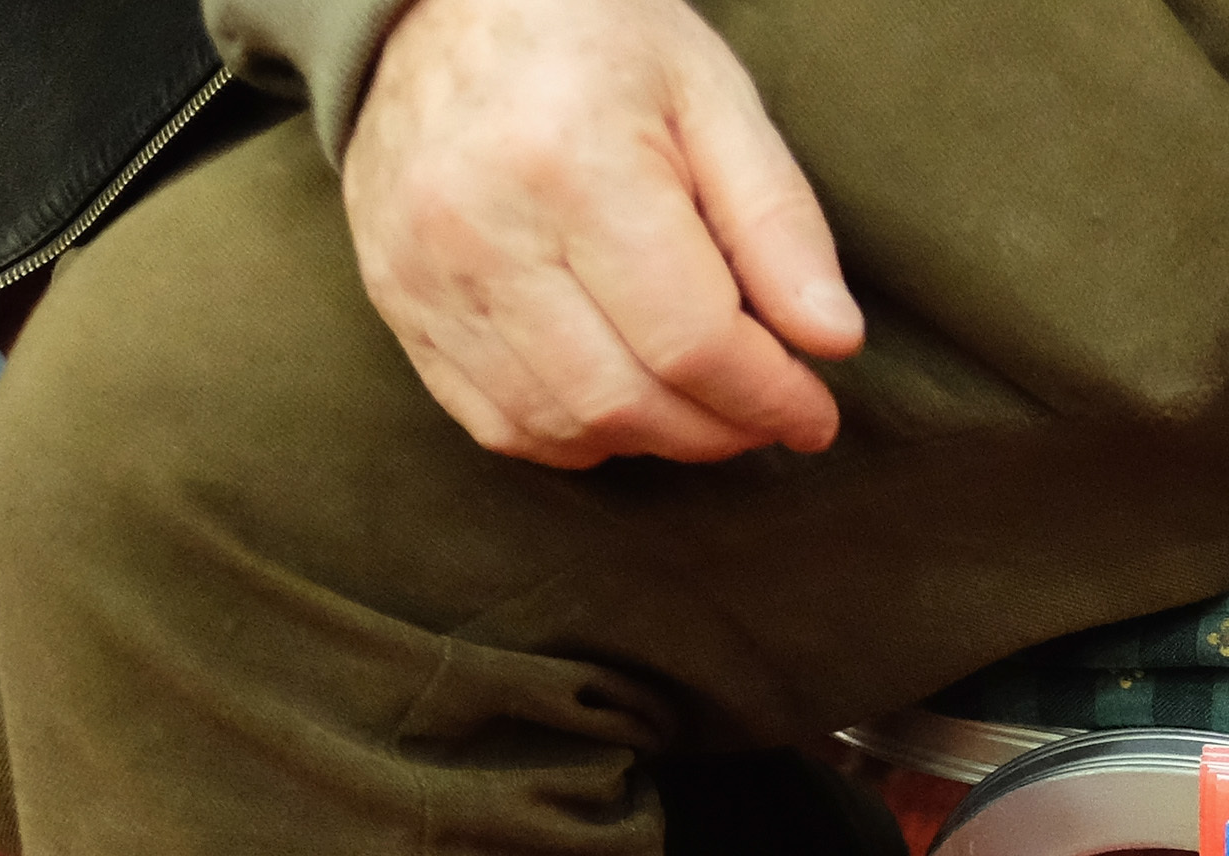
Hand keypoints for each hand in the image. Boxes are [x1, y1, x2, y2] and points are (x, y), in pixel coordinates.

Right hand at [344, 0, 865, 467]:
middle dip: (720, 429)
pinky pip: (501, 423)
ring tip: (702, 402)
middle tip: (766, 411)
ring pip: (565, 426)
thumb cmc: (593, 37)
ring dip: (655, 439)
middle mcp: (480, 228)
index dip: (770, 398)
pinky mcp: (397, 302)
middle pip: (628, 400)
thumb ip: (777, 220)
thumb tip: (831, 341)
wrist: (434, 0)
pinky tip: (624, 398)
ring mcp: (423, 272)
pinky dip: (579, 435)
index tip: (815, 413)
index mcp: (571, 164)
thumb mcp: (710, 94)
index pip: (692, 342)